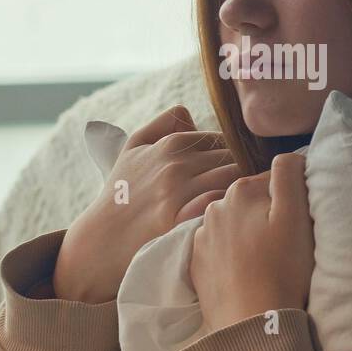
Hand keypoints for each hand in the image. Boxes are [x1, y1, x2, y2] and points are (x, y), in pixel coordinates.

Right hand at [54, 105, 240, 303]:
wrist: (103, 237)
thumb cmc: (123, 192)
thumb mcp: (133, 148)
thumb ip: (163, 123)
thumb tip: (192, 114)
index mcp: (170, 143)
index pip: (224, 140)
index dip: (234, 155)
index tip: (237, 171)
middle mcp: (176, 163)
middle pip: (233, 158)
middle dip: (243, 171)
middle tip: (248, 188)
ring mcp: (178, 191)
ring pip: (233, 179)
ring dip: (241, 189)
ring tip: (242, 203)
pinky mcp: (179, 218)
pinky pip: (221, 203)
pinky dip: (229, 206)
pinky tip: (228, 216)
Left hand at [190, 152, 315, 331]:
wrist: (254, 324)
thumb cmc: (283, 269)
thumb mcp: (296, 215)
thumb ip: (289, 174)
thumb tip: (285, 155)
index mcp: (240, 191)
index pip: (272, 182)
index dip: (289, 200)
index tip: (297, 224)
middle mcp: (213, 208)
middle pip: (249, 202)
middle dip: (265, 215)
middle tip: (283, 244)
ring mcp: (200, 237)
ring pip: (232, 225)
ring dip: (247, 235)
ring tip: (265, 261)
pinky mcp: (195, 264)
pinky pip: (218, 249)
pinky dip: (231, 255)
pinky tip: (246, 272)